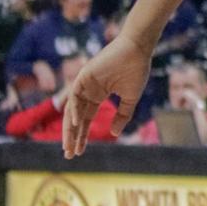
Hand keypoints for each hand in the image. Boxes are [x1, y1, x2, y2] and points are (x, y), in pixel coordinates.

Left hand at [61, 31, 152, 159]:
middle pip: (76, 118)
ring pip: (71, 110)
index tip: (78, 152)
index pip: (86, 120)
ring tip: (68, 145)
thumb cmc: (136, 70)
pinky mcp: (83, 75)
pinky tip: (76, 124)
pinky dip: (74, 110)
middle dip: (72, 137)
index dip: (82, 136)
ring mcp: (84, 84)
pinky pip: (74, 96)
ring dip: (69, 128)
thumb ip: (122, 116)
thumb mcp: (130, 99)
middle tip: (69, 155)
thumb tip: (114, 134)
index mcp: (98, 96)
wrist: (138, 50)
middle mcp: (88, 92)